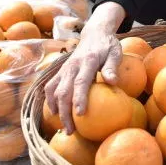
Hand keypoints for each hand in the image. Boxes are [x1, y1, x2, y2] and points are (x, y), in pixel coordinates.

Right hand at [44, 3, 126, 134]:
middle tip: (71, 131)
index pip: (80, 82)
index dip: (79, 98)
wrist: (94, 33)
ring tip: (63, 127)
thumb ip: (112, 67)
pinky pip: (50, 87)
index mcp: (87, 61)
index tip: (80, 114)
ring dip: (56, 110)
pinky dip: (50, 101)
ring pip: (53, 91)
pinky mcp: (59, 72)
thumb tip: (113, 82)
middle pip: (63, 91)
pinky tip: (56, 114)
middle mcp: (71, 66)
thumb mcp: (115, 53)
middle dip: (65, 112)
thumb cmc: (108, 46)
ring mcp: (63, 69)